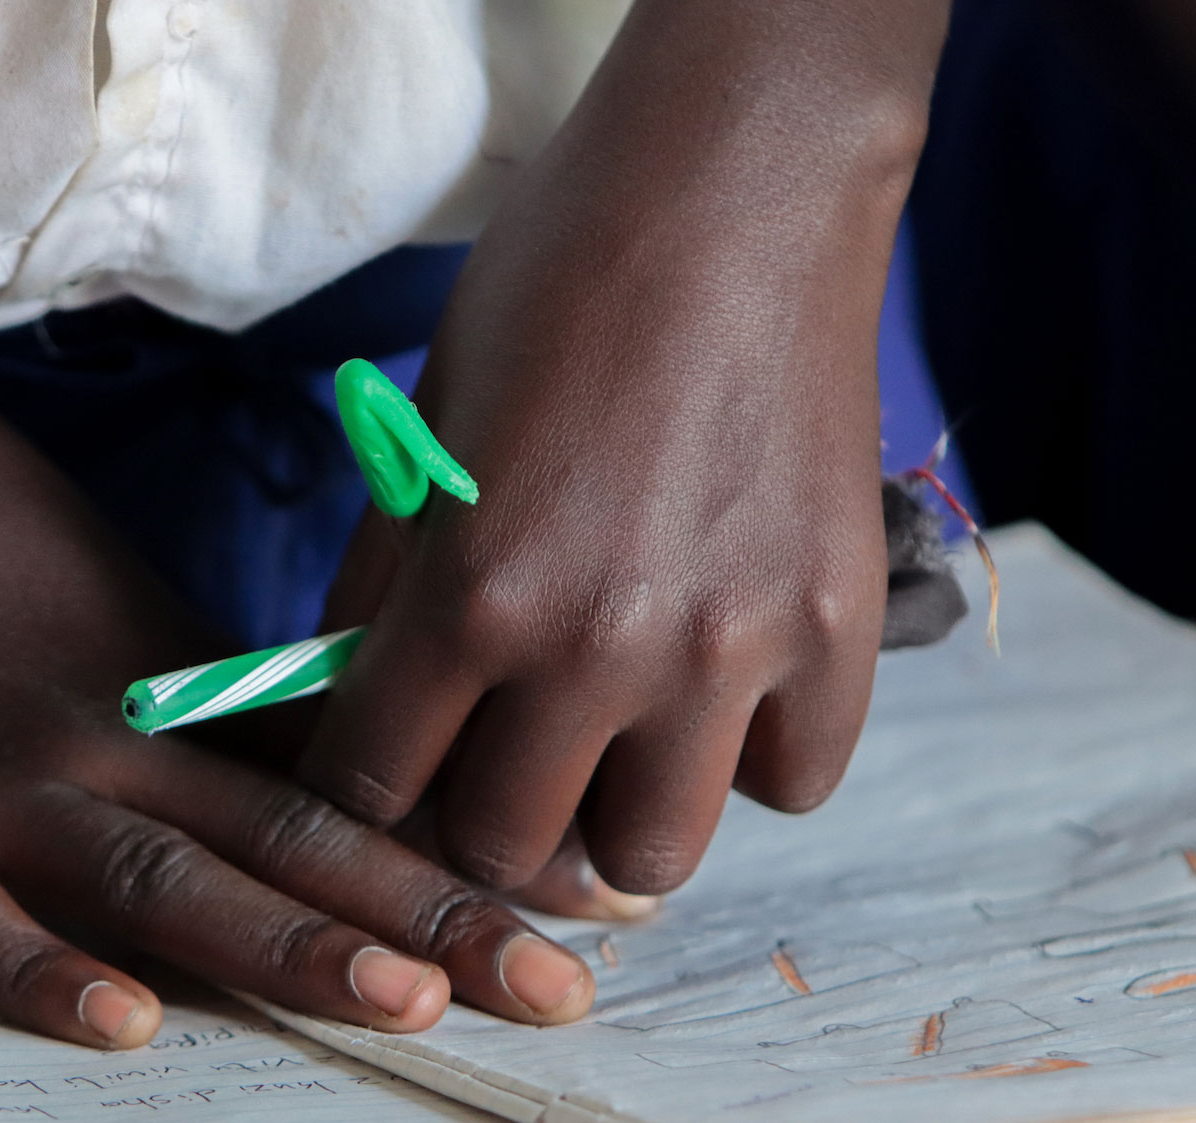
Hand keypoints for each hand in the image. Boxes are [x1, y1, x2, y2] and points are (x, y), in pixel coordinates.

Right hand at [0, 8, 596, 1049]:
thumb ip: (184, 694)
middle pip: (289, 839)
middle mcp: (96, 736)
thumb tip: (303, 770)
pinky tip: (122, 1027)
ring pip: (161, 873)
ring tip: (412, 999)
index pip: (331, 789)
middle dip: (432, 917)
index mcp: (158, 680)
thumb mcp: (88, 584)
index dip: (453, 851)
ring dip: (289, 943)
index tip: (573, 905)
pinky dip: (33, 970)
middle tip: (560, 985)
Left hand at [300, 0, 946, 895]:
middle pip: (504, 851)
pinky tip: (728, 687)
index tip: (387, 762)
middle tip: (499, 757)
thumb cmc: (562, 282)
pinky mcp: (839, 634)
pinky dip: (752, 758)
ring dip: (616, 818)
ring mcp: (731, 653)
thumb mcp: (429, 425)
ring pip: (652, 859)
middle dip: (480, 815)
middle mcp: (598, 648)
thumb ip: (389, 581)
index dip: (361, 783)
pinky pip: (792, 784)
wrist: (740, 188)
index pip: (371, 786)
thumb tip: (356, 693)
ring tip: (619, 743)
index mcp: (473, 592)